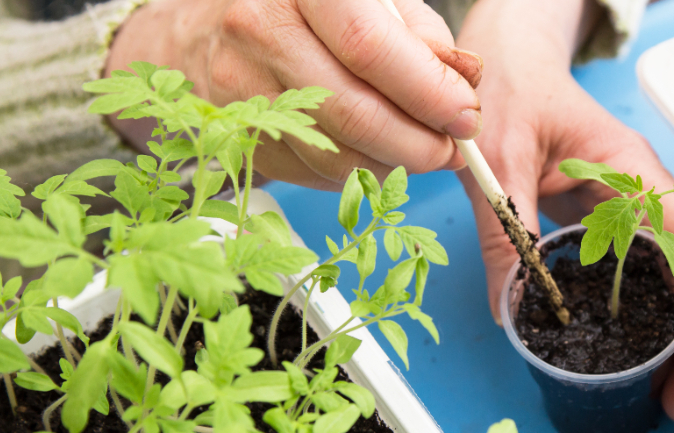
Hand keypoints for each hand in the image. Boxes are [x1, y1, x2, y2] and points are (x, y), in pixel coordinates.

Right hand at [106, 0, 483, 187]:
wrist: (207, 27)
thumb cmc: (308, 9)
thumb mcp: (373, 1)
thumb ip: (423, 39)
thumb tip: (466, 81)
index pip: (372, 48)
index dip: (429, 93)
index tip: (465, 118)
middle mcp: (260, 28)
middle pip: (355, 112)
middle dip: (419, 144)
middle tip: (452, 151)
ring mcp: (239, 85)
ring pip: (336, 154)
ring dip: (393, 166)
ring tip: (422, 152)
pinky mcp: (236, 132)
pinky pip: (313, 173)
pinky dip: (358, 174)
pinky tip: (373, 154)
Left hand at [457, 0, 673, 424]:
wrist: (499, 61)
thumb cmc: (507, 89)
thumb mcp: (497, 158)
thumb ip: (506, 229)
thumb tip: (510, 310)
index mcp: (634, 169)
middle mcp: (641, 193)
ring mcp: (624, 211)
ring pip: (664, 281)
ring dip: (668, 338)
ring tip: (661, 397)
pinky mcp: (600, 225)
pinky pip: (629, 278)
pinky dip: (634, 320)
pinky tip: (626, 357)